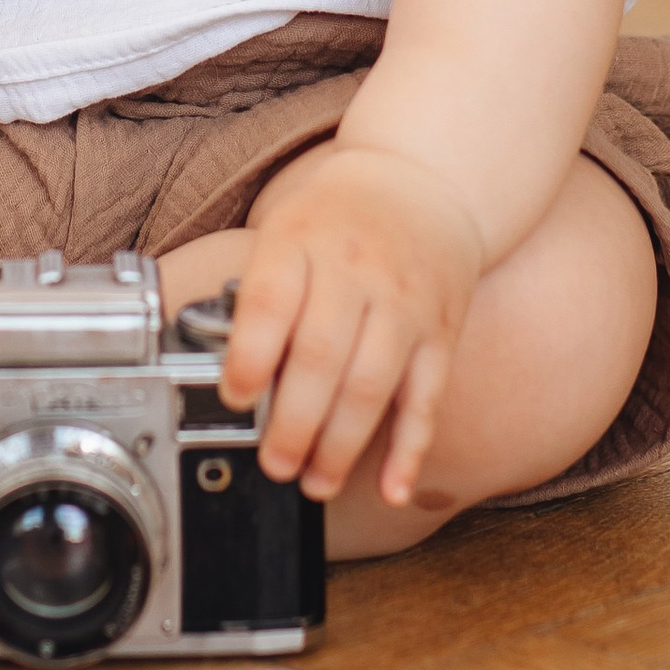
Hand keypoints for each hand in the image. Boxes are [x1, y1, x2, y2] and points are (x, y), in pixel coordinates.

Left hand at [219, 144, 486, 508]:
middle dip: (294, 422)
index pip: (272, 300)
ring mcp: (404, 303)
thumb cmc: (336, 218)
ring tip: (315, 483)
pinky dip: (410, 448)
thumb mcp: (286, 230)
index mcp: (302, 241)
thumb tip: (229, 377)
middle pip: (322, 355)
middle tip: (274, 464)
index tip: (234, 397)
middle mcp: (355, 270)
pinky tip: (393, 488)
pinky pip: (427, 397)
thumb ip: (260, 294)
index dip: (251, 355)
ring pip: (373, 384)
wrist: (425, 181)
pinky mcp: (441, 332)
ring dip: (342, 445)